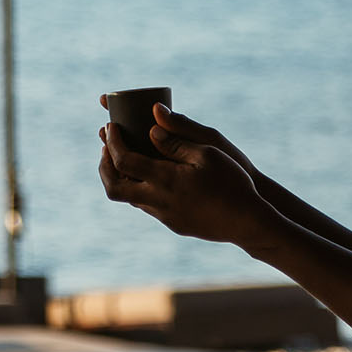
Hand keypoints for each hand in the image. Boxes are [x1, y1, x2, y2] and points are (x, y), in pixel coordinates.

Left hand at [98, 104, 271, 243]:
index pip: (124, 160)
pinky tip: (150, 178)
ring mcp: (165, 216)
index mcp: (165, 179)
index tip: (111, 127)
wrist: (246, 222)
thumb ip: (177, 141)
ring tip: (124, 159)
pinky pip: (146, 206)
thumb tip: (152, 128)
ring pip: (129, 199)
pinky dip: (138, 189)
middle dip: (105, 165)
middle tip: (107, 147)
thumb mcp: (208, 153)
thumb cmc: (232, 183)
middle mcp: (158, 200)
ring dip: (120, 178)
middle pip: (114, 186)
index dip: (113, 142)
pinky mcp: (174, 224)